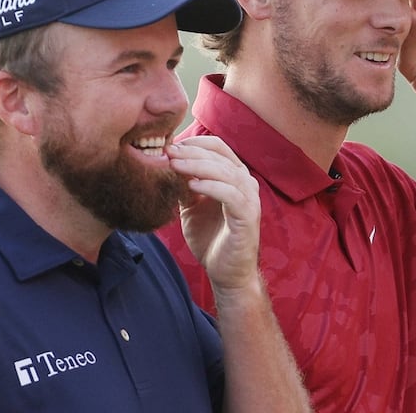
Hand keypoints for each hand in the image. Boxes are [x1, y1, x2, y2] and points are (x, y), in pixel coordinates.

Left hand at [167, 135, 260, 292]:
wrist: (225, 272)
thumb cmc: (210, 238)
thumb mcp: (191, 206)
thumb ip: (184, 184)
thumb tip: (165, 163)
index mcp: (234, 176)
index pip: (217, 147)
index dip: (194, 143)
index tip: (169, 146)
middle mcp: (246, 183)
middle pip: (219, 156)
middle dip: (191, 152)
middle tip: (167, 152)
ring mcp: (250, 200)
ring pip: (226, 172)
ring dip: (198, 166)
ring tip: (175, 165)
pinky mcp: (249, 217)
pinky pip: (231, 196)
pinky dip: (211, 187)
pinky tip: (192, 186)